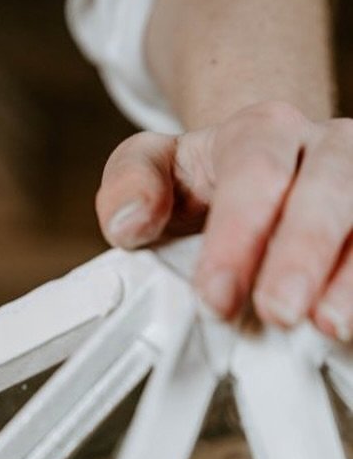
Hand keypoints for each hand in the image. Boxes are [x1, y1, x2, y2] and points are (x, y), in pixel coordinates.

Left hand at [96, 101, 352, 340]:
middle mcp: (327, 147)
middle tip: (279, 312)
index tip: (214, 296)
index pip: (254, 173)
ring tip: (332, 326)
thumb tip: (129, 222)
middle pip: (329, 189)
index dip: (236, 236)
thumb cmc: (203, 181)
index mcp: (262, 131)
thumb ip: (128, 186)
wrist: (260, 170)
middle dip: (303, 254)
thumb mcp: (152, 169)